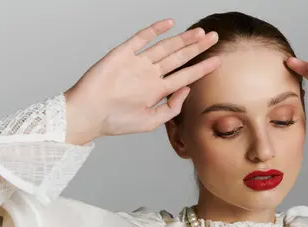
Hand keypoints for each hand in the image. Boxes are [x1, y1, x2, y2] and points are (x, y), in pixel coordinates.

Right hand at [64, 19, 220, 144]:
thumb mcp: (151, 121)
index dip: (202, 68)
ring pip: (165, 47)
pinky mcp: (122, 54)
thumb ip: (172, 107)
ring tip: (200, 32)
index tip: (219, 61)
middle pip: (179, 58)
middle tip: (214, 37)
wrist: (89, 114)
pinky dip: (154, 30)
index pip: (185, 76)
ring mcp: (137, 63)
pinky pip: (141, 38)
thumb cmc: (116, 121)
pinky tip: (169, 24)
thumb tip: (188, 89)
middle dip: (197, 48)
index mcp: (157, 90)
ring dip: (183, 39)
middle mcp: (150, 74)